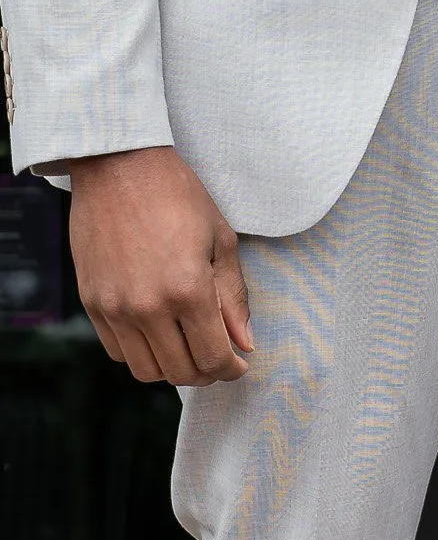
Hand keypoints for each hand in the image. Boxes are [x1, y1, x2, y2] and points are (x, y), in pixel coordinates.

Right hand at [68, 146, 252, 386]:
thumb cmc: (178, 196)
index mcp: (188, 289)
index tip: (239, 364)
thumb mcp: (220, 239)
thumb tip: (244, 343)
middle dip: (206, 372)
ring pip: (146, 370)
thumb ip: (233, 297)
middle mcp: (148, 307)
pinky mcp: (92, 303)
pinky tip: (158, 333)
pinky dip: (141, 353)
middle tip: (217, 357)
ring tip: (188, 347)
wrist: (120, 167)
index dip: (231, 369)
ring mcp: (115, 308)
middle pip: (180, 372)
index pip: (212, 357)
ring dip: (172, 368)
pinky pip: (118, 351)